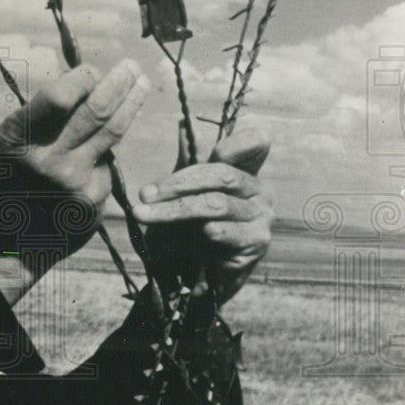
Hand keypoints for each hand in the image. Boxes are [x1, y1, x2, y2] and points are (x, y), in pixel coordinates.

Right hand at [0, 62, 149, 302]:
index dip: (83, 78)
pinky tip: (95, 154)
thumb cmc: (5, 178)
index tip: (92, 71)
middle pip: (98, 110)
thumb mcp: (7, 141)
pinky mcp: (93, 201)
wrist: (4, 241)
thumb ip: (42, 114)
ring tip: (141, 84)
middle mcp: (49, 162)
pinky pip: (108, 164)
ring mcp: (75, 184)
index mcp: (19, 139)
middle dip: (120, 82)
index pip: (62, 97)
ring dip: (131, 103)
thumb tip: (89, 81)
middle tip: (132, 66)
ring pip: (114, 133)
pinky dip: (105, 152)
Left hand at [132, 123, 272, 304]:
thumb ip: (187, 162)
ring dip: (174, 211)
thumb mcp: (182, 195)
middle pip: (220, 174)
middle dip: (176, 183)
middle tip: (144, 195)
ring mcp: (260, 216)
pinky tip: (193, 234)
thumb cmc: (188, 232)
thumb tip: (184, 123)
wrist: (192, 280)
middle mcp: (257, 190)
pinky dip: (204, 234)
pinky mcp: (256, 243)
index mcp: (243, 171)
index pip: (255, 144)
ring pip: (215, 204)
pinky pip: (226, 232)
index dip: (237, 141)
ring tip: (144, 215)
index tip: (204, 141)